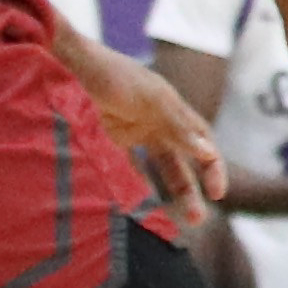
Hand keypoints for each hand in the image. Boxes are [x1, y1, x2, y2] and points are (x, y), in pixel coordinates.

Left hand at [72, 40, 224, 215]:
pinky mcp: (106, 143)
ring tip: (172, 222)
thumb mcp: (151, 101)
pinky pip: (124, 170)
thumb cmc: (113, 76)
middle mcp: (155, 123)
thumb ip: (178, 128)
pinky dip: (132, 187)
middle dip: (190, 190)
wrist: (69, 66)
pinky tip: (135, 207)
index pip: (202, 142)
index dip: (213, 167)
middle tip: (198, 219)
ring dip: (164, 194)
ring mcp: (130, 134)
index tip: (218, 194)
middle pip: (180, 162)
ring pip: (154, 170)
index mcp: (172, 109)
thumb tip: (209, 153)